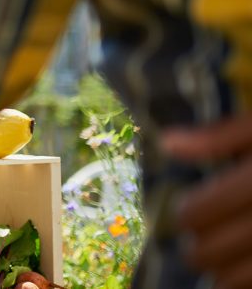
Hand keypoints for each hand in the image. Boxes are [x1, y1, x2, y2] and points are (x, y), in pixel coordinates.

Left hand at [163, 113, 251, 288]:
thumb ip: (220, 137)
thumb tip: (168, 143)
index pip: (196, 213)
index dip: (189, 212)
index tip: (194, 207)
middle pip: (206, 252)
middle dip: (200, 244)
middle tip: (206, 235)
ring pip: (230, 280)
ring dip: (222, 270)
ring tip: (227, 255)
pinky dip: (246, 281)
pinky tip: (248, 264)